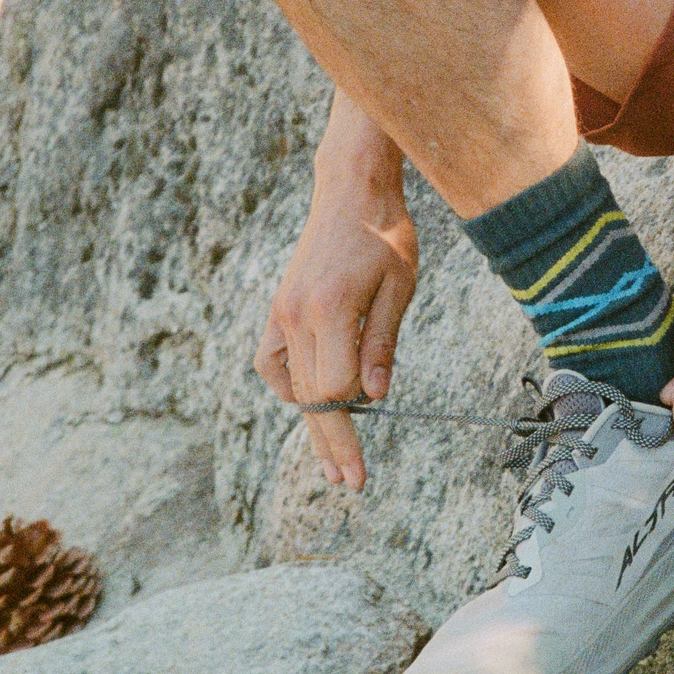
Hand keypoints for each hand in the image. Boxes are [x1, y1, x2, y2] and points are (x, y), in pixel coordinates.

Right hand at [257, 139, 416, 491]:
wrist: (351, 190)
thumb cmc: (386, 235)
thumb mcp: (399, 287)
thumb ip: (382, 343)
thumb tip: (373, 397)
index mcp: (328, 310)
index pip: (333, 390)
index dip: (352, 419)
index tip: (367, 441)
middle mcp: (295, 316)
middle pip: (311, 399)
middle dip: (332, 444)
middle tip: (351, 483)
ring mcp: (281, 314)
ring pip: (292, 386)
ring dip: (315, 421)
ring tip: (334, 457)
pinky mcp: (277, 309)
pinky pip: (274, 364)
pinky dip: (291, 387)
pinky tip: (310, 400)